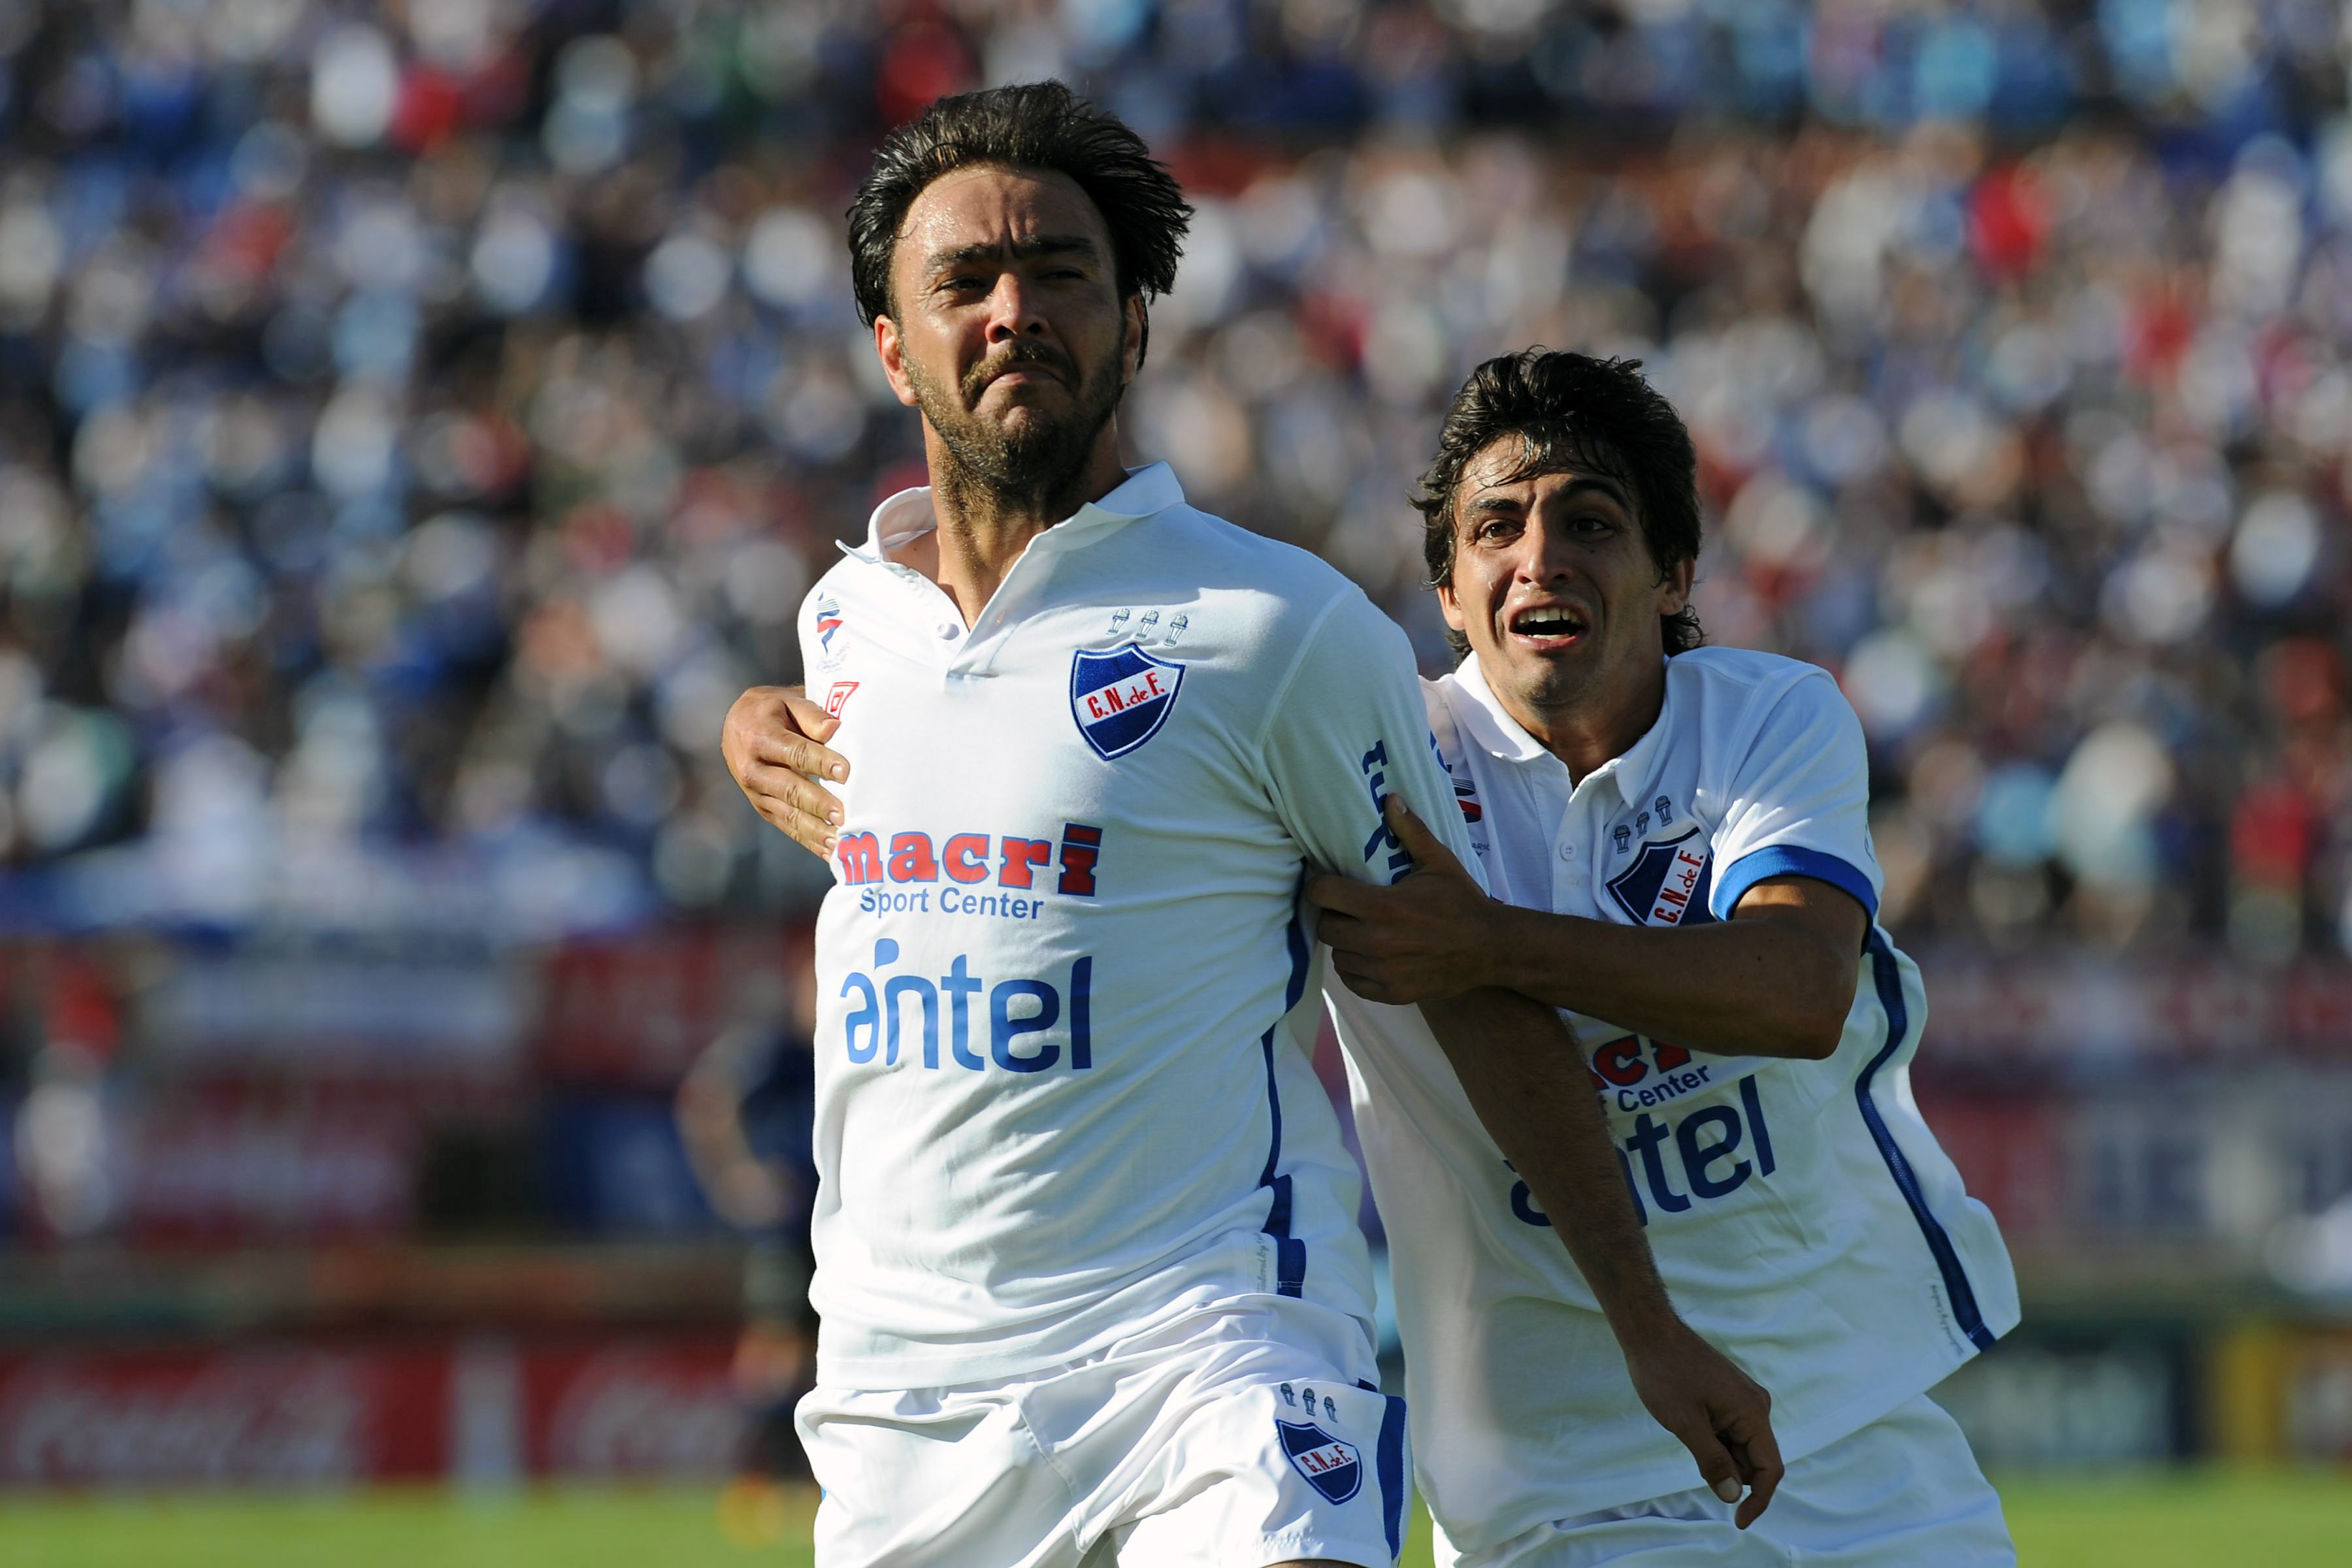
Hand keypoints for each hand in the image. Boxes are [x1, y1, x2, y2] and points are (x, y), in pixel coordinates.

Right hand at [722, 685, 847, 858]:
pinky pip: (786, 826)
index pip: (795, 752)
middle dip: (818, 803)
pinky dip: (809, 840)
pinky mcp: (762, 808)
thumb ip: (811, 714)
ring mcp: (755, 792)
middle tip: (844, 815)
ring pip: (787, 813)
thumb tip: (834, 728)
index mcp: (760, 737)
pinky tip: (831, 852)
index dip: (820, 763)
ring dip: (815, 829)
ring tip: (841, 841)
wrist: (738, 725)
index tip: (845, 773)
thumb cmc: (774, 709)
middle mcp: (753, 768)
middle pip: (789, 788)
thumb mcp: (788, 700)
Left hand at [1304, 796, 1496, 1005]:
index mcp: (1381, 906)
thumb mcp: (1439, 862)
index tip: (1328, 884)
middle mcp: (1375, 941)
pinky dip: (1357, 970)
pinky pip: (1353, 982)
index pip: (1322, 894)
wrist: (1490, 948)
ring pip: (1337, 957)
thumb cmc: (1462, 901)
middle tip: (1350, 909)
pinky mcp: (1390, 993)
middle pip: (1325, 927)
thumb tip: (1390, 797)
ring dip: (1345, 944)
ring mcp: (1381, 971)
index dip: (1320, 886)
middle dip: (1334, 915)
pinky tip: (1372, 956)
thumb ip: (1410, 831)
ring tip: (1363, 932)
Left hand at [1622, 1319, 1783, 1528]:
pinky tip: (1690, 1428)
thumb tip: (1732, 1496)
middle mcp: (1756, 1406)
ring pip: (1741, 1447)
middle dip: (1732, 1475)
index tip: (1737, 1521)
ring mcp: (1742, 1400)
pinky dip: (1715, 1443)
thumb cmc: (1665, 1373)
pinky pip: (1730, 1432)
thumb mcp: (1685, 1423)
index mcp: (1753, 1412)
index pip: (1771, 1468)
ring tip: (1687, 1433)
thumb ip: (1712, 1461)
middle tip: (1695, 1459)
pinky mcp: (1729, 1397)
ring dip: (1720, 1457)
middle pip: (1756, 1460)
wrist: (1650, 1332)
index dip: (1758, 1500)